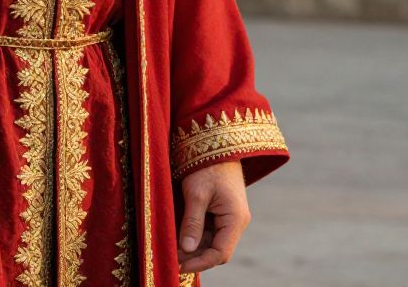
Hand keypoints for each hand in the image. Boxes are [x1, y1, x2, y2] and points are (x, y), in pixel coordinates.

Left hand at [177, 160, 250, 274]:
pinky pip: (209, 229)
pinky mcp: (221, 209)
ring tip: (172, 249)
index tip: (179, 266)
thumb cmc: (206, 165)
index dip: (200, 263)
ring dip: (194, 246)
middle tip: (171, 258)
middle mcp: (235, 221)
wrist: (215, 142)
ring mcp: (229, 215)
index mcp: (235, 219)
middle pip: (216, 249)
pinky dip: (195, 235)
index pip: (220, 253)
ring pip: (212, 240)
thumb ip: (192, 222)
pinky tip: (179, 236)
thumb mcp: (196, 193)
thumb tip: (186, 250)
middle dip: (195, 256)